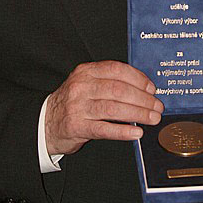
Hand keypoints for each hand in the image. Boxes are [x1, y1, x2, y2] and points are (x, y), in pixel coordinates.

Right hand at [45, 60, 162, 155]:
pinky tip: (136, 133)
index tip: (152, 88)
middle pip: (118, 89)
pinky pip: (104, 128)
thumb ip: (109, 81)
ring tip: (152, 118)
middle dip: (142, 98)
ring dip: (138, 114)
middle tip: (157, 106)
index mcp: (86, 71)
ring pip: (114, 108)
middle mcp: (81, 86)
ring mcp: (78, 106)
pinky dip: (123, 130)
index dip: (138, 78)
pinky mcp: (76, 126)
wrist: (45, 122)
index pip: (117, 70)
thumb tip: (144, 88)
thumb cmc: (73, 102)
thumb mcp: (87, 84)